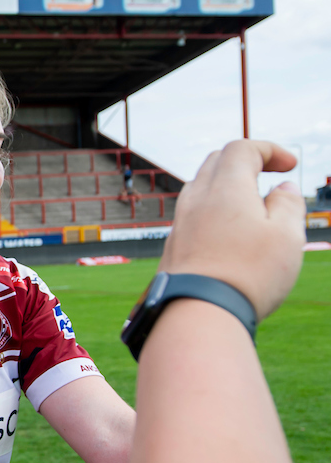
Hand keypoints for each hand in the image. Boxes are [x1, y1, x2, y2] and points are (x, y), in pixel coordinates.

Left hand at [161, 140, 305, 319]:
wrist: (197, 314)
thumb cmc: (247, 275)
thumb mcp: (286, 236)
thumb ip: (288, 205)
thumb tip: (282, 189)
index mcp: (225, 188)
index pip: (241, 149)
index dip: (268, 149)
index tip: (289, 165)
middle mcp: (196, 200)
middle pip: (216, 163)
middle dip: (245, 162)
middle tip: (269, 177)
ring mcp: (180, 223)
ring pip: (200, 188)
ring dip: (226, 187)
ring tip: (251, 207)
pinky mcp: (174, 246)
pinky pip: (192, 215)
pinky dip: (212, 210)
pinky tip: (228, 233)